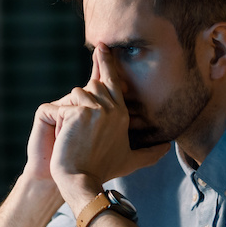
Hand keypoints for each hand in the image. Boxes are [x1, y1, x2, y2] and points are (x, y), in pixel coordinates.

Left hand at [38, 44, 170, 205]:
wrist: (82, 181)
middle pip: (91, 86)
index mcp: (122, 114)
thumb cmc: (102, 172)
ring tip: (71, 135)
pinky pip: (60, 106)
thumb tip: (168, 149)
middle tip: (77, 122)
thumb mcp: (129, 161)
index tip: (100, 45)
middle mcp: (112, 108)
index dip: (106, 62)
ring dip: (69, 110)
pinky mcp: (78, 112)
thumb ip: (150, 153)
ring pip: (76, 93)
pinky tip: (61, 136)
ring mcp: (95, 109)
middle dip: (82, 101)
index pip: (113, 81)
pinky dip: (56, 119)